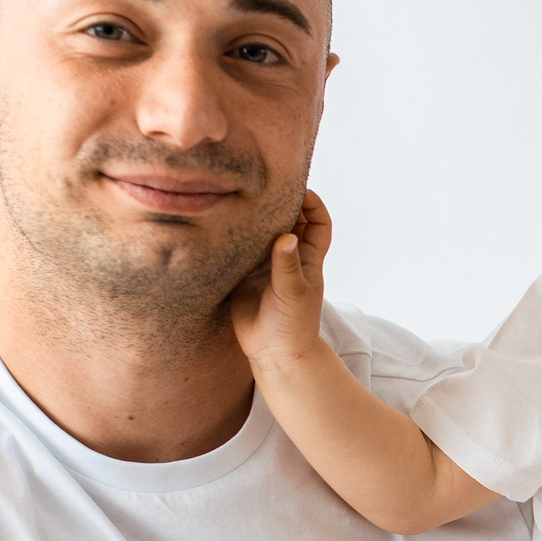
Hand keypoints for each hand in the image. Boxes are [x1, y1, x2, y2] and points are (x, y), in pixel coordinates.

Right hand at [229, 190, 332, 370]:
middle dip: (279, 204)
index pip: (318, 223)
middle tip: (262, 187)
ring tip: (239, 200)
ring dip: (254, 219)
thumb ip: (287, 265)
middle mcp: (287, 257)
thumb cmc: (294, 325)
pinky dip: (233, 237)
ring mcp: (265, 265)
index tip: (299, 190)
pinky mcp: (243, 275)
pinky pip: (239, 250)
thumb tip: (287, 236)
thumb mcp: (293, 293)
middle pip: (288, 221)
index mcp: (308, 258)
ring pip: (261, 233)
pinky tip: (222, 224)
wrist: (273, 353)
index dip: (313, 204)